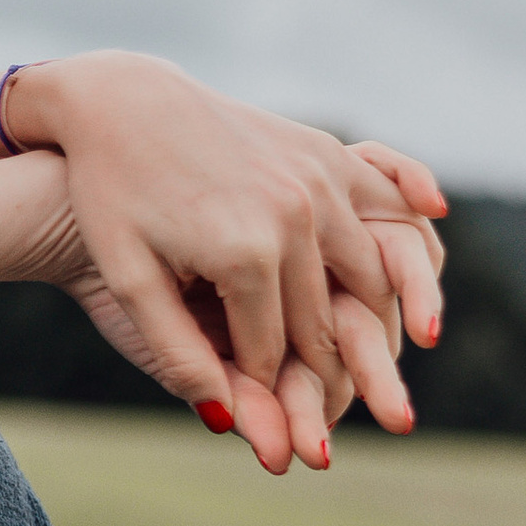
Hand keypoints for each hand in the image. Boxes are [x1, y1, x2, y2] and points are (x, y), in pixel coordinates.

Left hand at [10, 55, 445, 437]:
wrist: (124, 103)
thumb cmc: (114, 194)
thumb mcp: (129, 279)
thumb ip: (176, 353)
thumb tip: (223, 422)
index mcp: (244, 256)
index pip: (270, 351)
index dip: (259, 386)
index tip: (249, 406)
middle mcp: (294, 218)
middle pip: (321, 321)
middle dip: (316, 369)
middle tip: (313, 406)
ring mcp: (317, 181)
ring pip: (364, 278)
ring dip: (360, 321)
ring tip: (346, 355)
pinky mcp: (326, 153)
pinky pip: (383, 207)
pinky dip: (403, 243)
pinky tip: (411, 268)